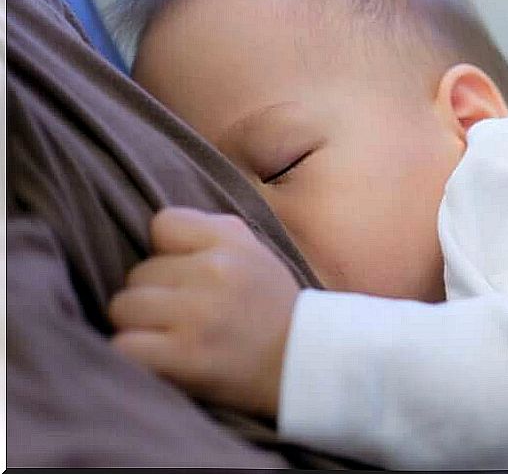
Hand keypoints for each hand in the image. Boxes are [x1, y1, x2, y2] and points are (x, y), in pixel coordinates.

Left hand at [108, 207, 300, 416]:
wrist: (304, 364)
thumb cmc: (269, 308)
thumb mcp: (254, 253)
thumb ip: (209, 232)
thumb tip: (152, 234)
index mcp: (232, 242)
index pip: (163, 223)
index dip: (166, 251)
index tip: (185, 275)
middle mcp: (215, 272)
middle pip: (137, 273)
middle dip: (151, 295)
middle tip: (180, 316)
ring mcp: (199, 315)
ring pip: (123, 307)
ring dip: (137, 326)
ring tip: (167, 338)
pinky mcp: (185, 357)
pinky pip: (123, 345)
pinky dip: (133, 355)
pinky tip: (158, 359)